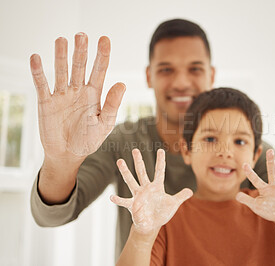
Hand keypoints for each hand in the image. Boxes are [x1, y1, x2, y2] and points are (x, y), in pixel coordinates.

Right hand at [30, 33, 125, 160]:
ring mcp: (62, 95)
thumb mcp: (105, 124)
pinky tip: (36, 58)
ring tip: (62, 40)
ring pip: (61, 71)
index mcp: (94, 94)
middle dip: (81, 51)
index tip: (104, 39)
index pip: (99, 71)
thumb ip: (112, 105)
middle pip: (79, 66)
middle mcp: (78, 90)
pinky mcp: (47, 102)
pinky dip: (38, 72)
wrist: (68, 155)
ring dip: (61, 56)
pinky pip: (42, 85)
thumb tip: (122, 84)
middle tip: (82, 35)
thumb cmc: (89, 140)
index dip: (102, 55)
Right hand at [110, 149, 192, 234]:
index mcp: (156, 186)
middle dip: (138, 161)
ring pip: (131, 181)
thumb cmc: (161, 213)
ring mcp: (138, 195)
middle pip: (141, 172)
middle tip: (134, 150)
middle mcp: (146, 188)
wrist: (152, 225)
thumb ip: (181, 196)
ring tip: (120, 161)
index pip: (159, 171)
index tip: (160, 150)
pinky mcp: (133, 205)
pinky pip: (124, 201)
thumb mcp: (173, 204)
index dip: (160, 161)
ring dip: (125, 171)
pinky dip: (118, 200)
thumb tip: (191, 191)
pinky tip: (112, 197)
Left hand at [236, 149, 274, 226]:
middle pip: (271, 172)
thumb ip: (247, 200)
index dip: (249, 173)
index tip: (244, 164)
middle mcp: (274, 186)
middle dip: (270, 161)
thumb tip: (236, 195)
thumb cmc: (268, 211)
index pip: (255, 179)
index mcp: (264, 189)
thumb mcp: (256, 207)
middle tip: (270, 150)